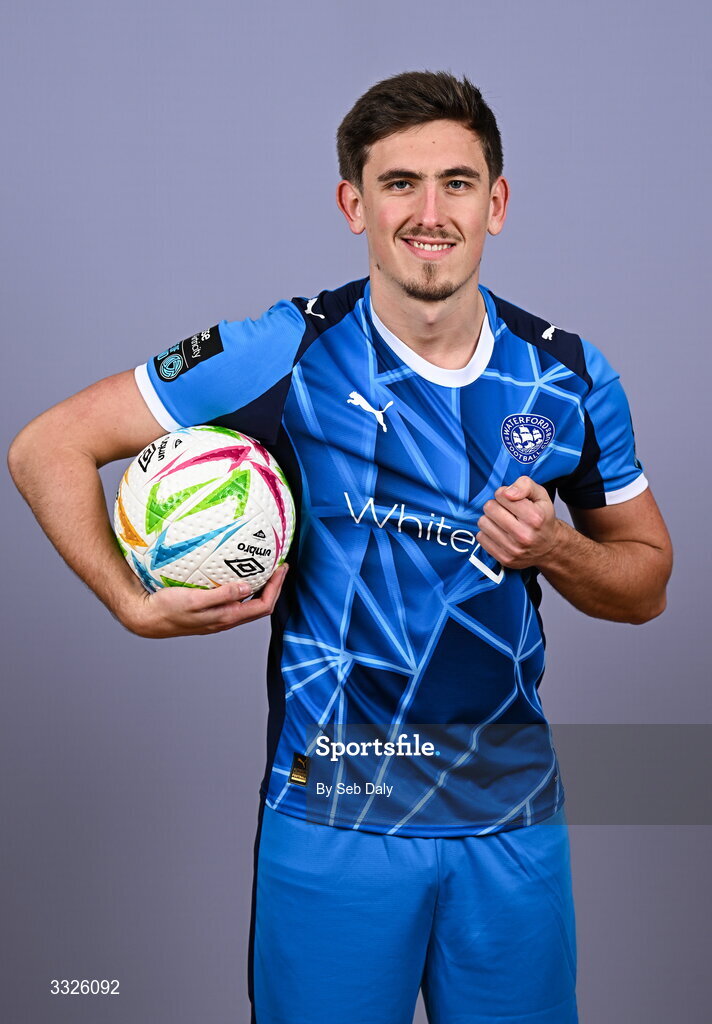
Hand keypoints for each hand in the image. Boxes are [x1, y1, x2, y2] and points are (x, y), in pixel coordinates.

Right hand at [120, 564, 289, 638]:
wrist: (146, 617)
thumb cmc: (167, 609)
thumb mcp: (195, 600)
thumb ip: (221, 595)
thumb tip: (247, 588)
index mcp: (227, 617)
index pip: (262, 606)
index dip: (276, 588)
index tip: (282, 568)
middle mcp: (226, 619)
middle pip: (260, 605)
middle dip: (273, 586)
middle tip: (278, 566)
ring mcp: (218, 616)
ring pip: (247, 603)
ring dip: (260, 587)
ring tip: (263, 568)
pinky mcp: (208, 610)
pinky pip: (232, 598)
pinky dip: (241, 586)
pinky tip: (234, 572)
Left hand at [476, 477, 558, 569]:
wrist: (549, 547)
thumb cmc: (542, 518)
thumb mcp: (541, 495)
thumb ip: (525, 485)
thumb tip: (507, 493)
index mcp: (535, 517)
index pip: (502, 495)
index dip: (504, 494)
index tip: (510, 499)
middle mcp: (524, 535)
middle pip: (490, 508)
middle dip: (495, 505)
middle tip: (505, 510)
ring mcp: (514, 549)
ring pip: (483, 522)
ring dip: (490, 519)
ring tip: (501, 521)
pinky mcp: (505, 559)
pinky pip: (481, 538)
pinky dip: (487, 533)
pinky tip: (499, 532)